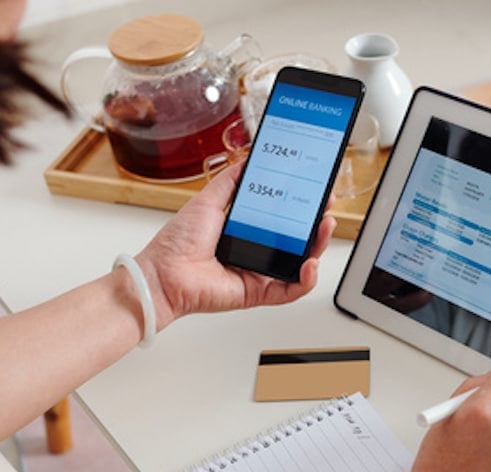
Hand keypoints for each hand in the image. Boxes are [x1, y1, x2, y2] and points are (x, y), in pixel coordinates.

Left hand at [134, 162, 335, 329]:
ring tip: (324, 227)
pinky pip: (291, 290)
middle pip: (298, 240)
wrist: (164, 273)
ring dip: (318, 247)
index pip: (283, 218)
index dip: (302, 206)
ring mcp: (260, 274)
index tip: (314, 191)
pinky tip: (309, 264)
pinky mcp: (259, 293)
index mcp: (246, 231)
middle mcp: (256, 252)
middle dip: (317, 223)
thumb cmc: (177, 243)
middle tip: (326, 206)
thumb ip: (230, 181)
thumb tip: (247, 160)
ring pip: (300, 264)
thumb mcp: (208, 200)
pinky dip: (306, 280)